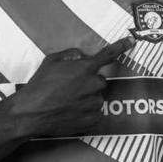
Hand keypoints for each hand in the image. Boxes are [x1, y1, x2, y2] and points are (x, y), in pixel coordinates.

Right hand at [7, 37, 134, 137]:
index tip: (131, 41)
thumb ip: (70, 54)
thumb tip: (81, 56)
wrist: (31, 112)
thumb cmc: (39, 84)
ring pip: (97, 97)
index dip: (120, 46)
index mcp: (85, 68)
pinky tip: (70, 112)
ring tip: (67, 102)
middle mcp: (93, 85)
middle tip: (71, 88)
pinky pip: (95, 113)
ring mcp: (94, 104)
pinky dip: (86, 112)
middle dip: (89, 82)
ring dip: (87, 98)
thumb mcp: (51, 60)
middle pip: (100, 80)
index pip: (108, 54)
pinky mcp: (92, 120)